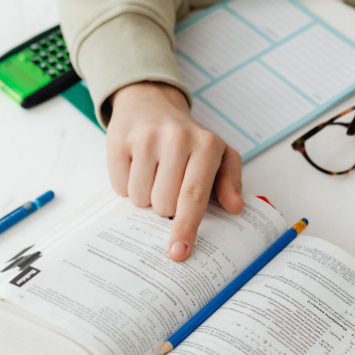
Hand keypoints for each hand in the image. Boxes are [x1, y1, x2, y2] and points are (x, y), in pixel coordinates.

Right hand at [106, 82, 243, 260]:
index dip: (186, 227)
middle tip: (170, 184)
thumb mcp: (220, 154)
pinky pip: (119, 187)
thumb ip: (231, 182)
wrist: (152, 102)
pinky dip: (127, 185)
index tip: (179, 251)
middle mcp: (176, 139)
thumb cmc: (190, 138)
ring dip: (146, 196)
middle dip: (166, 206)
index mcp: (206, 145)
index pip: (194, 196)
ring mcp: (145, 139)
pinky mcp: (119, 141)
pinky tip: (138, 166)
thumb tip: (236, 207)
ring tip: (155, 172)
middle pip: (164, 204)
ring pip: (140, 199)